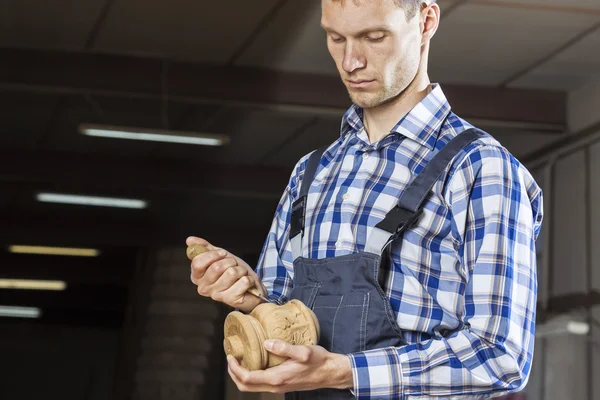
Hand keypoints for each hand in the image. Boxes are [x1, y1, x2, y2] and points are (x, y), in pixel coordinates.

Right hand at [187, 236, 265, 312]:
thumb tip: (189, 240)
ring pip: (232, 273)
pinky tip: (245, 284)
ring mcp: (217, 295)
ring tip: (240, 275)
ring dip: (241, 270)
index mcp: (198, 277)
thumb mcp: (219, 256)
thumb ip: (204, 248)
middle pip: (216, 267)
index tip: (223, 253)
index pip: (197, 263)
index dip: (213, 255)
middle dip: (230, 262)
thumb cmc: (233, 271)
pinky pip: (243, 281)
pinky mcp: (231, 300)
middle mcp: (204, 288)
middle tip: (233, 266)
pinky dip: (249, 279)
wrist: (249, 287)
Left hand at [227, 339, 353, 393]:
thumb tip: (266, 342)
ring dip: (241, 374)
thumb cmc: (319, 362)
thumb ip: (284, 347)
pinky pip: (260, 383)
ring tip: (239, 358)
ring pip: (252, 386)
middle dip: (233, 373)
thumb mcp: (303, 351)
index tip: (230, 355)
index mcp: (277, 378)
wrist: (331, 373)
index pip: (247, 378)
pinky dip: (251, 374)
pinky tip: (254, 360)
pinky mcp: (281, 384)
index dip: (234, 368)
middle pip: (245, 386)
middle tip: (230, 357)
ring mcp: (278, 387)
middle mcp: (275, 386)